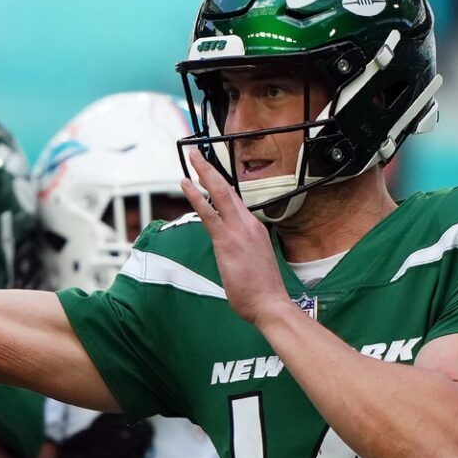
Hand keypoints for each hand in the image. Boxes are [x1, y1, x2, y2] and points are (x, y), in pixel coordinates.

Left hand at [181, 150, 295, 327]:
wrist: (271, 303)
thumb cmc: (263, 290)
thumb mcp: (254, 263)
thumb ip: (242, 251)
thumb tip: (232, 252)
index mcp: (255, 228)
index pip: (236, 200)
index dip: (221, 183)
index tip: (211, 171)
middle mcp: (249, 224)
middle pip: (229, 188)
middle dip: (211, 168)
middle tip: (197, 153)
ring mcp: (239, 230)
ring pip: (220, 192)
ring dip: (204, 173)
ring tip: (191, 158)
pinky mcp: (228, 241)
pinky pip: (209, 213)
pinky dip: (197, 196)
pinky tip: (186, 184)